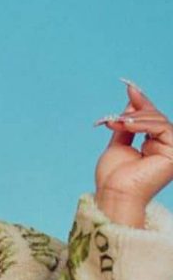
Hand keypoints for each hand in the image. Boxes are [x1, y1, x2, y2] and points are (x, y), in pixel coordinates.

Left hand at [94, 79, 172, 226]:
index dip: (142, 103)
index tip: (130, 87)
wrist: (114, 192)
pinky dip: (142, 124)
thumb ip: (127, 123)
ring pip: (159, 121)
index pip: (152, 119)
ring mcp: (172, 150)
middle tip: (114, 117)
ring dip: (135, 119)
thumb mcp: (119, 143)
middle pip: (156, 117)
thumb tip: (132, 100)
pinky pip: (162, 128)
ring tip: (116, 123)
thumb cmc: (114, 175)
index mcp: (155, 146)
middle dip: (135, 112)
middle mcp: (167, 147)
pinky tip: (126, 126)